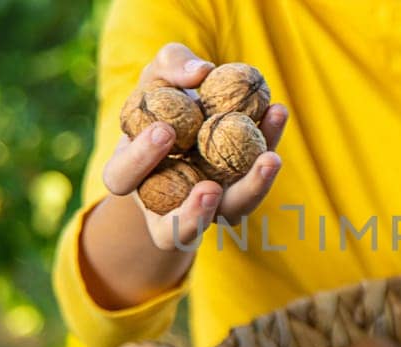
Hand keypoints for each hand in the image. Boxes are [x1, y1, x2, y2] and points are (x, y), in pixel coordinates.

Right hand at [100, 43, 289, 249]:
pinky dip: (269, 145)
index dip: (141, 160)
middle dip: (194, 213)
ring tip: (270, 160)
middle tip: (210, 189)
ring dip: (251, 192)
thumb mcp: (159, 73)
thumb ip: (172, 65)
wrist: (197, 106)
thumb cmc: (166, 92)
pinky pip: (258, 182)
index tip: (164, 131)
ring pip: (228, 215)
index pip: (123, 177)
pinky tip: (277, 113)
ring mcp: (210, 205)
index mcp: (130, 173)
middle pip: (176, 228)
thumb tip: (201, 72)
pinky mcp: (242, 192)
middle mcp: (167, 201)